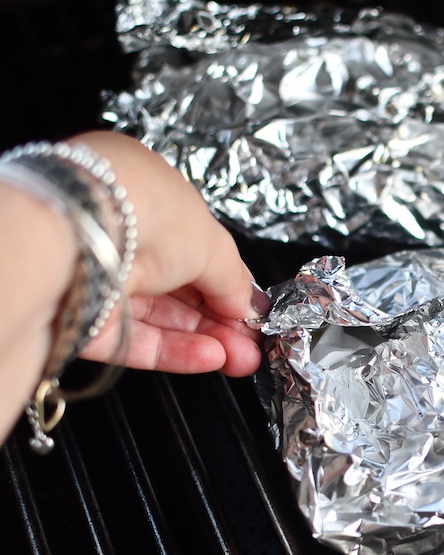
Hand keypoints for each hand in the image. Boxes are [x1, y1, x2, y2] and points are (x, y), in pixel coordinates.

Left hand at [70, 132, 266, 376]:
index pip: (197, 248)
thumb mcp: (213, 244)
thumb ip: (234, 281)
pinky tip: (211, 357)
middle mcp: (120, 233)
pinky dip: (175, 351)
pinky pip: (135, 340)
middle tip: (255, 342)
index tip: (254, 310)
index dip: (230, 281)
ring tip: (242, 359)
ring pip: (160, 317)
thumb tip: (247, 307)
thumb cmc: (145, 211)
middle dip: (223, 319)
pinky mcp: (83, 319)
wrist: (78, 234)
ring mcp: (100, 277)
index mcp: (150, 196)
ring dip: (206, 338)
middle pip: (181, 288)